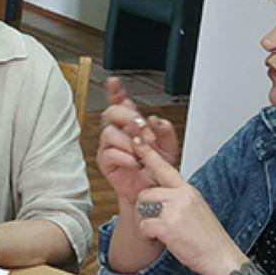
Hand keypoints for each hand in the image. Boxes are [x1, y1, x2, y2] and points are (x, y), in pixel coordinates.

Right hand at [96, 77, 179, 207]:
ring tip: (141, 151)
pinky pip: (109, 153)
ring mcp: (110, 146)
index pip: (121, 103)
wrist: (154, 192)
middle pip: (111, 112)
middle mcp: (119, 132)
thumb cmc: (158, 169)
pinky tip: (134, 162)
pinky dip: (124, 156)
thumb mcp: (168, 146)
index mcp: (132, 125)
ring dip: (127, 141)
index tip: (114, 82)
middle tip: (139, 126)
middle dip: (125, 116)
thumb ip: (165, 130)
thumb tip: (154, 120)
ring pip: (109, 132)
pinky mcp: (106, 162)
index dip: (115, 91)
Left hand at [131, 135, 243, 274]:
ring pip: (143, 207)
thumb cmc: (207, 237)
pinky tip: (162, 239)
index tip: (137, 141)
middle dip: (146, 208)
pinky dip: (148, 234)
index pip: (164, 168)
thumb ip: (179, 198)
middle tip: (159, 223)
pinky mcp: (168, 225)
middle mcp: (181, 196)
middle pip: (146, 193)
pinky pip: (144, 225)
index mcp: (187, 190)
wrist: (220, 256)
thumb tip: (161, 195)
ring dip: (147, 221)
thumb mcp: (196, 209)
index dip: (149, 155)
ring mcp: (175, 210)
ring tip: (163, 231)